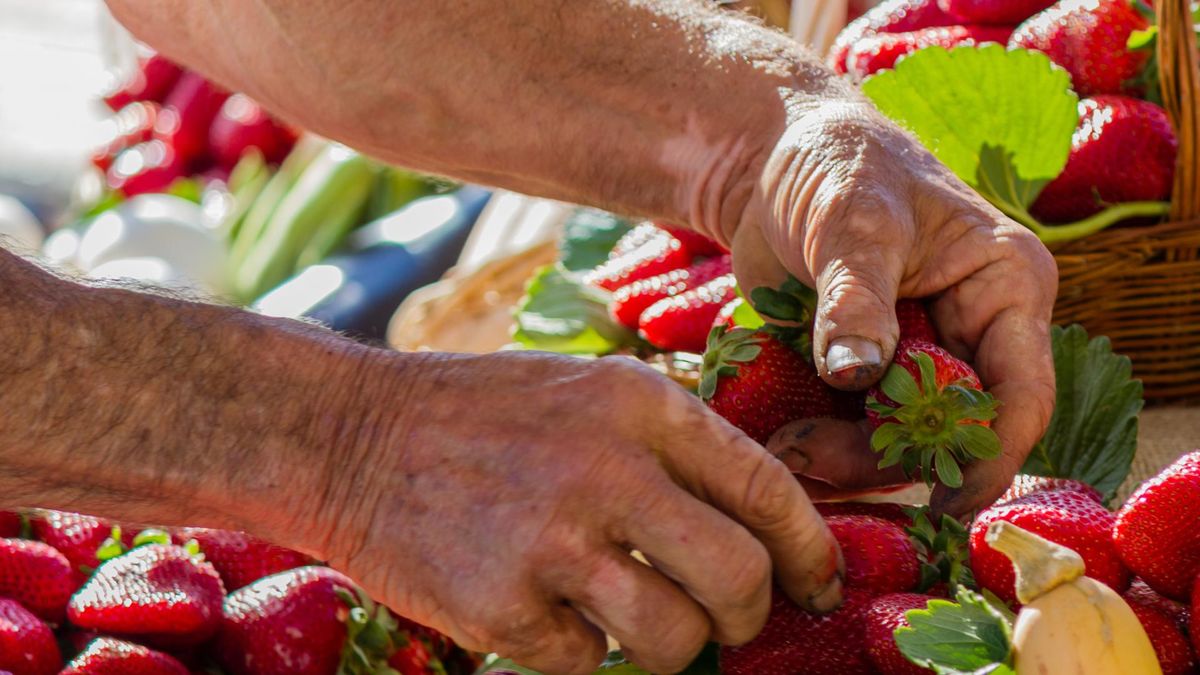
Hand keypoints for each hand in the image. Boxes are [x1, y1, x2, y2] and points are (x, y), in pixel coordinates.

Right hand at [309, 351, 843, 674]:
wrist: (351, 434)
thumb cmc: (485, 416)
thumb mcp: (589, 392)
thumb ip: (674, 450)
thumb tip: (766, 529)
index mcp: (641, 405)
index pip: (767, 488)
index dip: (809, 550)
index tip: (815, 583)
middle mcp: (608, 468)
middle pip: (738, 579)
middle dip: (746, 616)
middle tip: (725, 620)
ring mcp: (552, 542)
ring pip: (675, 639)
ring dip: (667, 645)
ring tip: (626, 616)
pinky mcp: (502, 607)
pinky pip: (586, 662)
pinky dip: (576, 649)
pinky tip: (540, 606)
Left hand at [727, 100, 1057, 515]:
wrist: (773, 161)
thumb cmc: (833, 165)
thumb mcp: (851, 218)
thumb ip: (857, 296)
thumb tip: (856, 374)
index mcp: (1003, 289)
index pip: (1019, 394)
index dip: (987, 458)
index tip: (940, 504)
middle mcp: (972, 334)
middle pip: (951, 431)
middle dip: (885, 458)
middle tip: (806, 456)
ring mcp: (916, 358)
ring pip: (897, 440)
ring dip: (843, 460)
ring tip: (781, 449)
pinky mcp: (863, 373)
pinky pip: (851, 428)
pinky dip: (818, 444)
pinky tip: (775, 444)